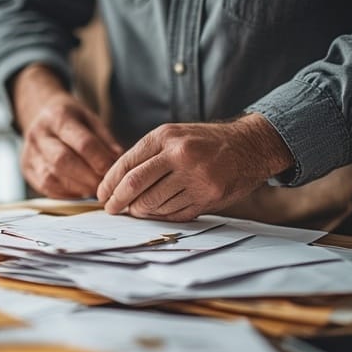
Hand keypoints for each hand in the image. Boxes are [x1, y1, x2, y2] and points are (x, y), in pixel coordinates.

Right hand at [13, 65, 122, 198]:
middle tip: (105, 187)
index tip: (115, 172)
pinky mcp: (26, 169)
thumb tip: (120, 165)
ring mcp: (29, 152)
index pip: (82, 143)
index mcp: (58, 116)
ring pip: (51, 177)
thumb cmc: (72, 120)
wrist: (41, 115)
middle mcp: (38, 134)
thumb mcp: (91, 120)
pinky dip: (66, 193)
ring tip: (94, 190)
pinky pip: (45, 187)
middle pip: (63, 161)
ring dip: (77, 189)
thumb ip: (106, 142)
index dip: (100, 161)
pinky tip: (79, 192)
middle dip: (88, 178)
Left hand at [96, 113, 293, 220]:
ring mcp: (196, 177)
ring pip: (153, 203)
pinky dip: (160, 215)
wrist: (249, 146)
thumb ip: (147, 155)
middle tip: (111, 208)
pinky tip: (157, 212)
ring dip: (139, 211)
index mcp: (166, 137)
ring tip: (136, 209)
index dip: (109, 183)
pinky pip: (174, 213)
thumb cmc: (204, 142)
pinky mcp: (208, 196)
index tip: (101, 194)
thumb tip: (115, 183)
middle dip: (117, 201)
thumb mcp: (174, 135)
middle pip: (134, 185)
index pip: (126, 164)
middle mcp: (180, 155)